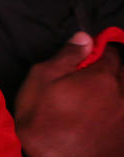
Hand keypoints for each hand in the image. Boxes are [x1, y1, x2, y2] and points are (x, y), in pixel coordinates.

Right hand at [16, 32, 123, 156]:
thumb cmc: (42, 119)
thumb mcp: (42, 78)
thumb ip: (66, 56)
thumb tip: (85, 37)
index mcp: (102, 77)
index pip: (112, 52)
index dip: (101, 49)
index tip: (90, 52)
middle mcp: (122, 95)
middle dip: (113, 67)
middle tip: (94, 72)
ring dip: (117, 86)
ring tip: (97, 93)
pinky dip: (118, 107)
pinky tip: (103, 113)